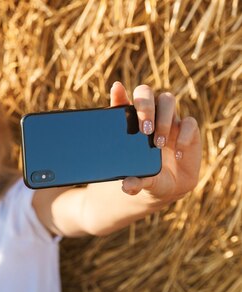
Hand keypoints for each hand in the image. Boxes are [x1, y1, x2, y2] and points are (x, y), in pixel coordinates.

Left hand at [110, 82, 200, 201]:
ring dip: (164, 119)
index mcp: (130, 123)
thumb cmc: (145, 176)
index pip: (122, 101)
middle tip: (145, 129)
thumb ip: (132, 182)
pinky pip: (189, 122)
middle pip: (146, 93)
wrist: (166, 186)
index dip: (119, 94)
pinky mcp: (188, 129)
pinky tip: (178, 153)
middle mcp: (150, 116)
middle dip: (145, 107)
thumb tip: (128, 186)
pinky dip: (184, 135)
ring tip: (159, 144)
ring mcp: (169, 120)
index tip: (117, 90)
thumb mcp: (138, 180)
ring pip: (167, 100)